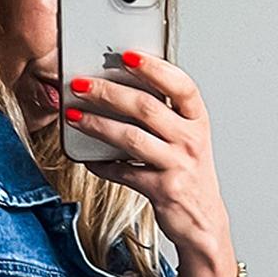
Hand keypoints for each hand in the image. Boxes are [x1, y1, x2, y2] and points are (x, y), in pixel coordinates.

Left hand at [64, 52, 237, 276]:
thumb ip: (165, 115)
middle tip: (81, 85)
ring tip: (74, 116)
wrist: (203, 221)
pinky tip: (89, 159)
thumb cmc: (189, 174)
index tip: (127, 55)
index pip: (181, 85)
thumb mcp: (186, 139)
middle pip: (146, 107)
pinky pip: (124, 173)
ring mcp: (178, 166)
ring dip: (97, 125)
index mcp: (197, 120)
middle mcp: (191, 140)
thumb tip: (121, 89)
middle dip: (108, 93)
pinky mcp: (163, 190)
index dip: (154, 68)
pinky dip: (103, 166)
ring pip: (131, 137)